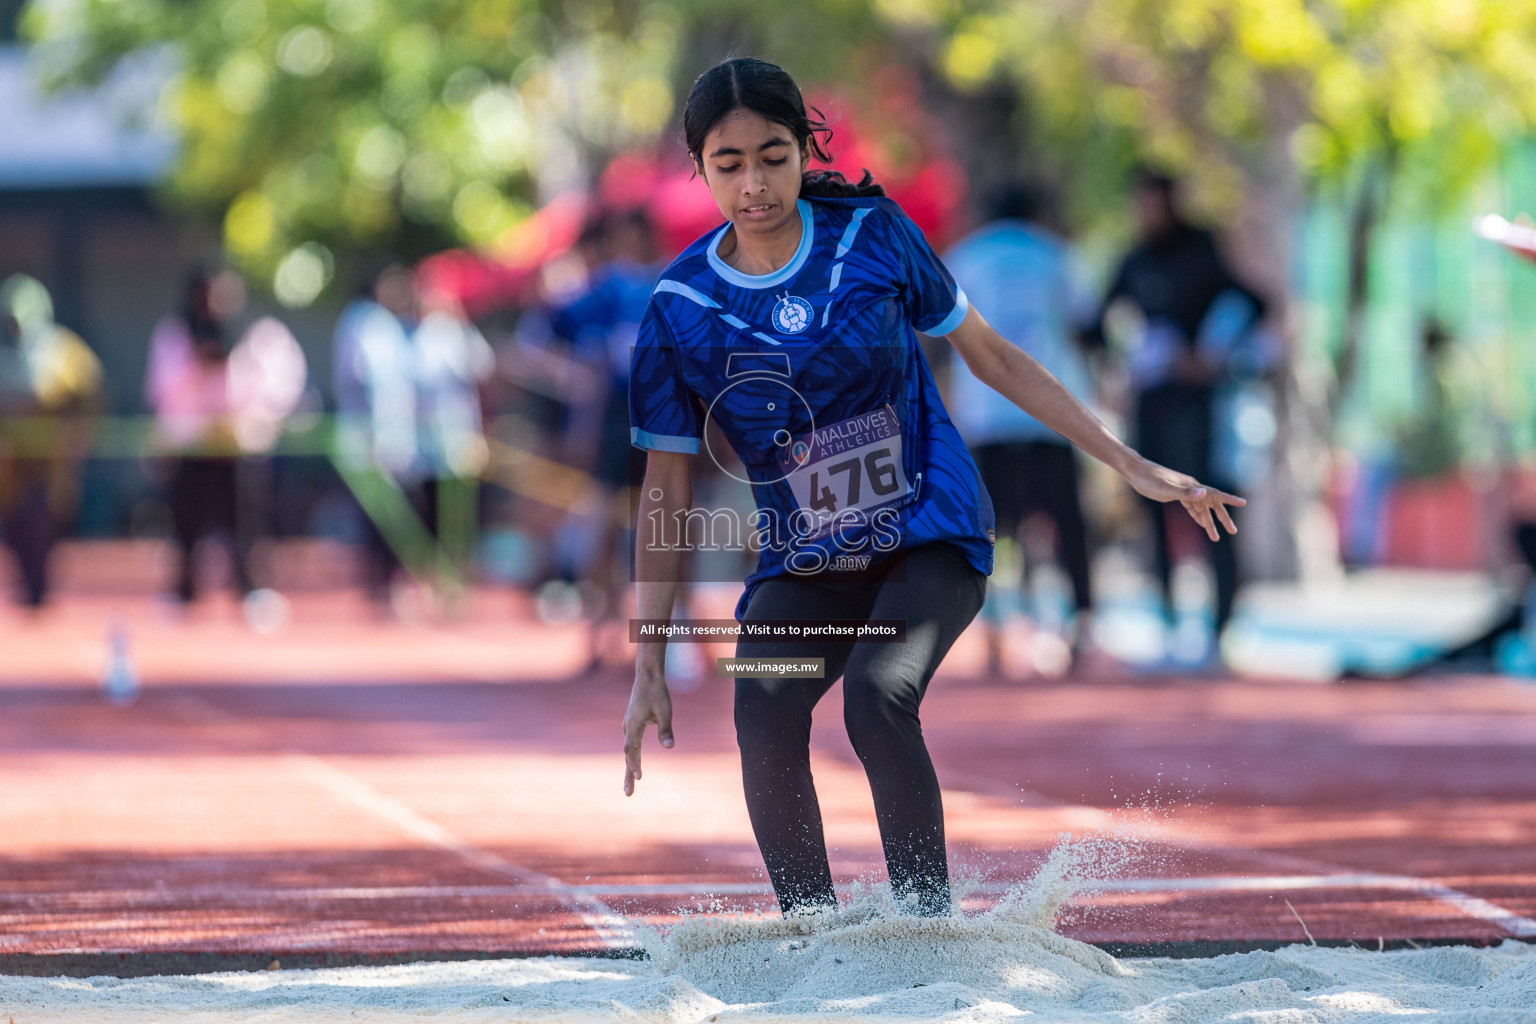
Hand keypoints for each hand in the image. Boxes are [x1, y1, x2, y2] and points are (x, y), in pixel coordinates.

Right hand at [621, 663, 673, 795]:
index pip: (631, 749)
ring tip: (630, 786)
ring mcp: (629, 727)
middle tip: (628, 794)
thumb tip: (669, 747)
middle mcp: (628, 727)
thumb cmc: (657, 693)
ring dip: (629, 768)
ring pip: (628, 752)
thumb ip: (666, 730)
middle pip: (627, 755)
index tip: (639, 777)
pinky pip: (631, 746)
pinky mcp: (632, 725)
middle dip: (628, 775)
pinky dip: (632, 758)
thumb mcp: (665, 711)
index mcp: (633, 725)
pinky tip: (635, 767)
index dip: (634, 764)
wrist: (648, 676)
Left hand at [1124, 457, 1244, 541]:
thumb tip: (1204, 494)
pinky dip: (1197, 516)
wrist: (1136, 472)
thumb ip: (1185, 492)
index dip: (1229, 499)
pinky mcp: (1175, 494)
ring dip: (1209, 522)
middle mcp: (1191, 488)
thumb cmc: (1149, 480)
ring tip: (1216, 537)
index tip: (1243, 503)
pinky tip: (1201, 523)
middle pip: (1212, 504)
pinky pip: (1191, 507)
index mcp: (1192, 486)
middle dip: (1222, 518)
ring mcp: (1184, 491)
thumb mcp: (1166, 489)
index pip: (1215, 494)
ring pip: (1201, 508)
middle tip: (1233, 531)